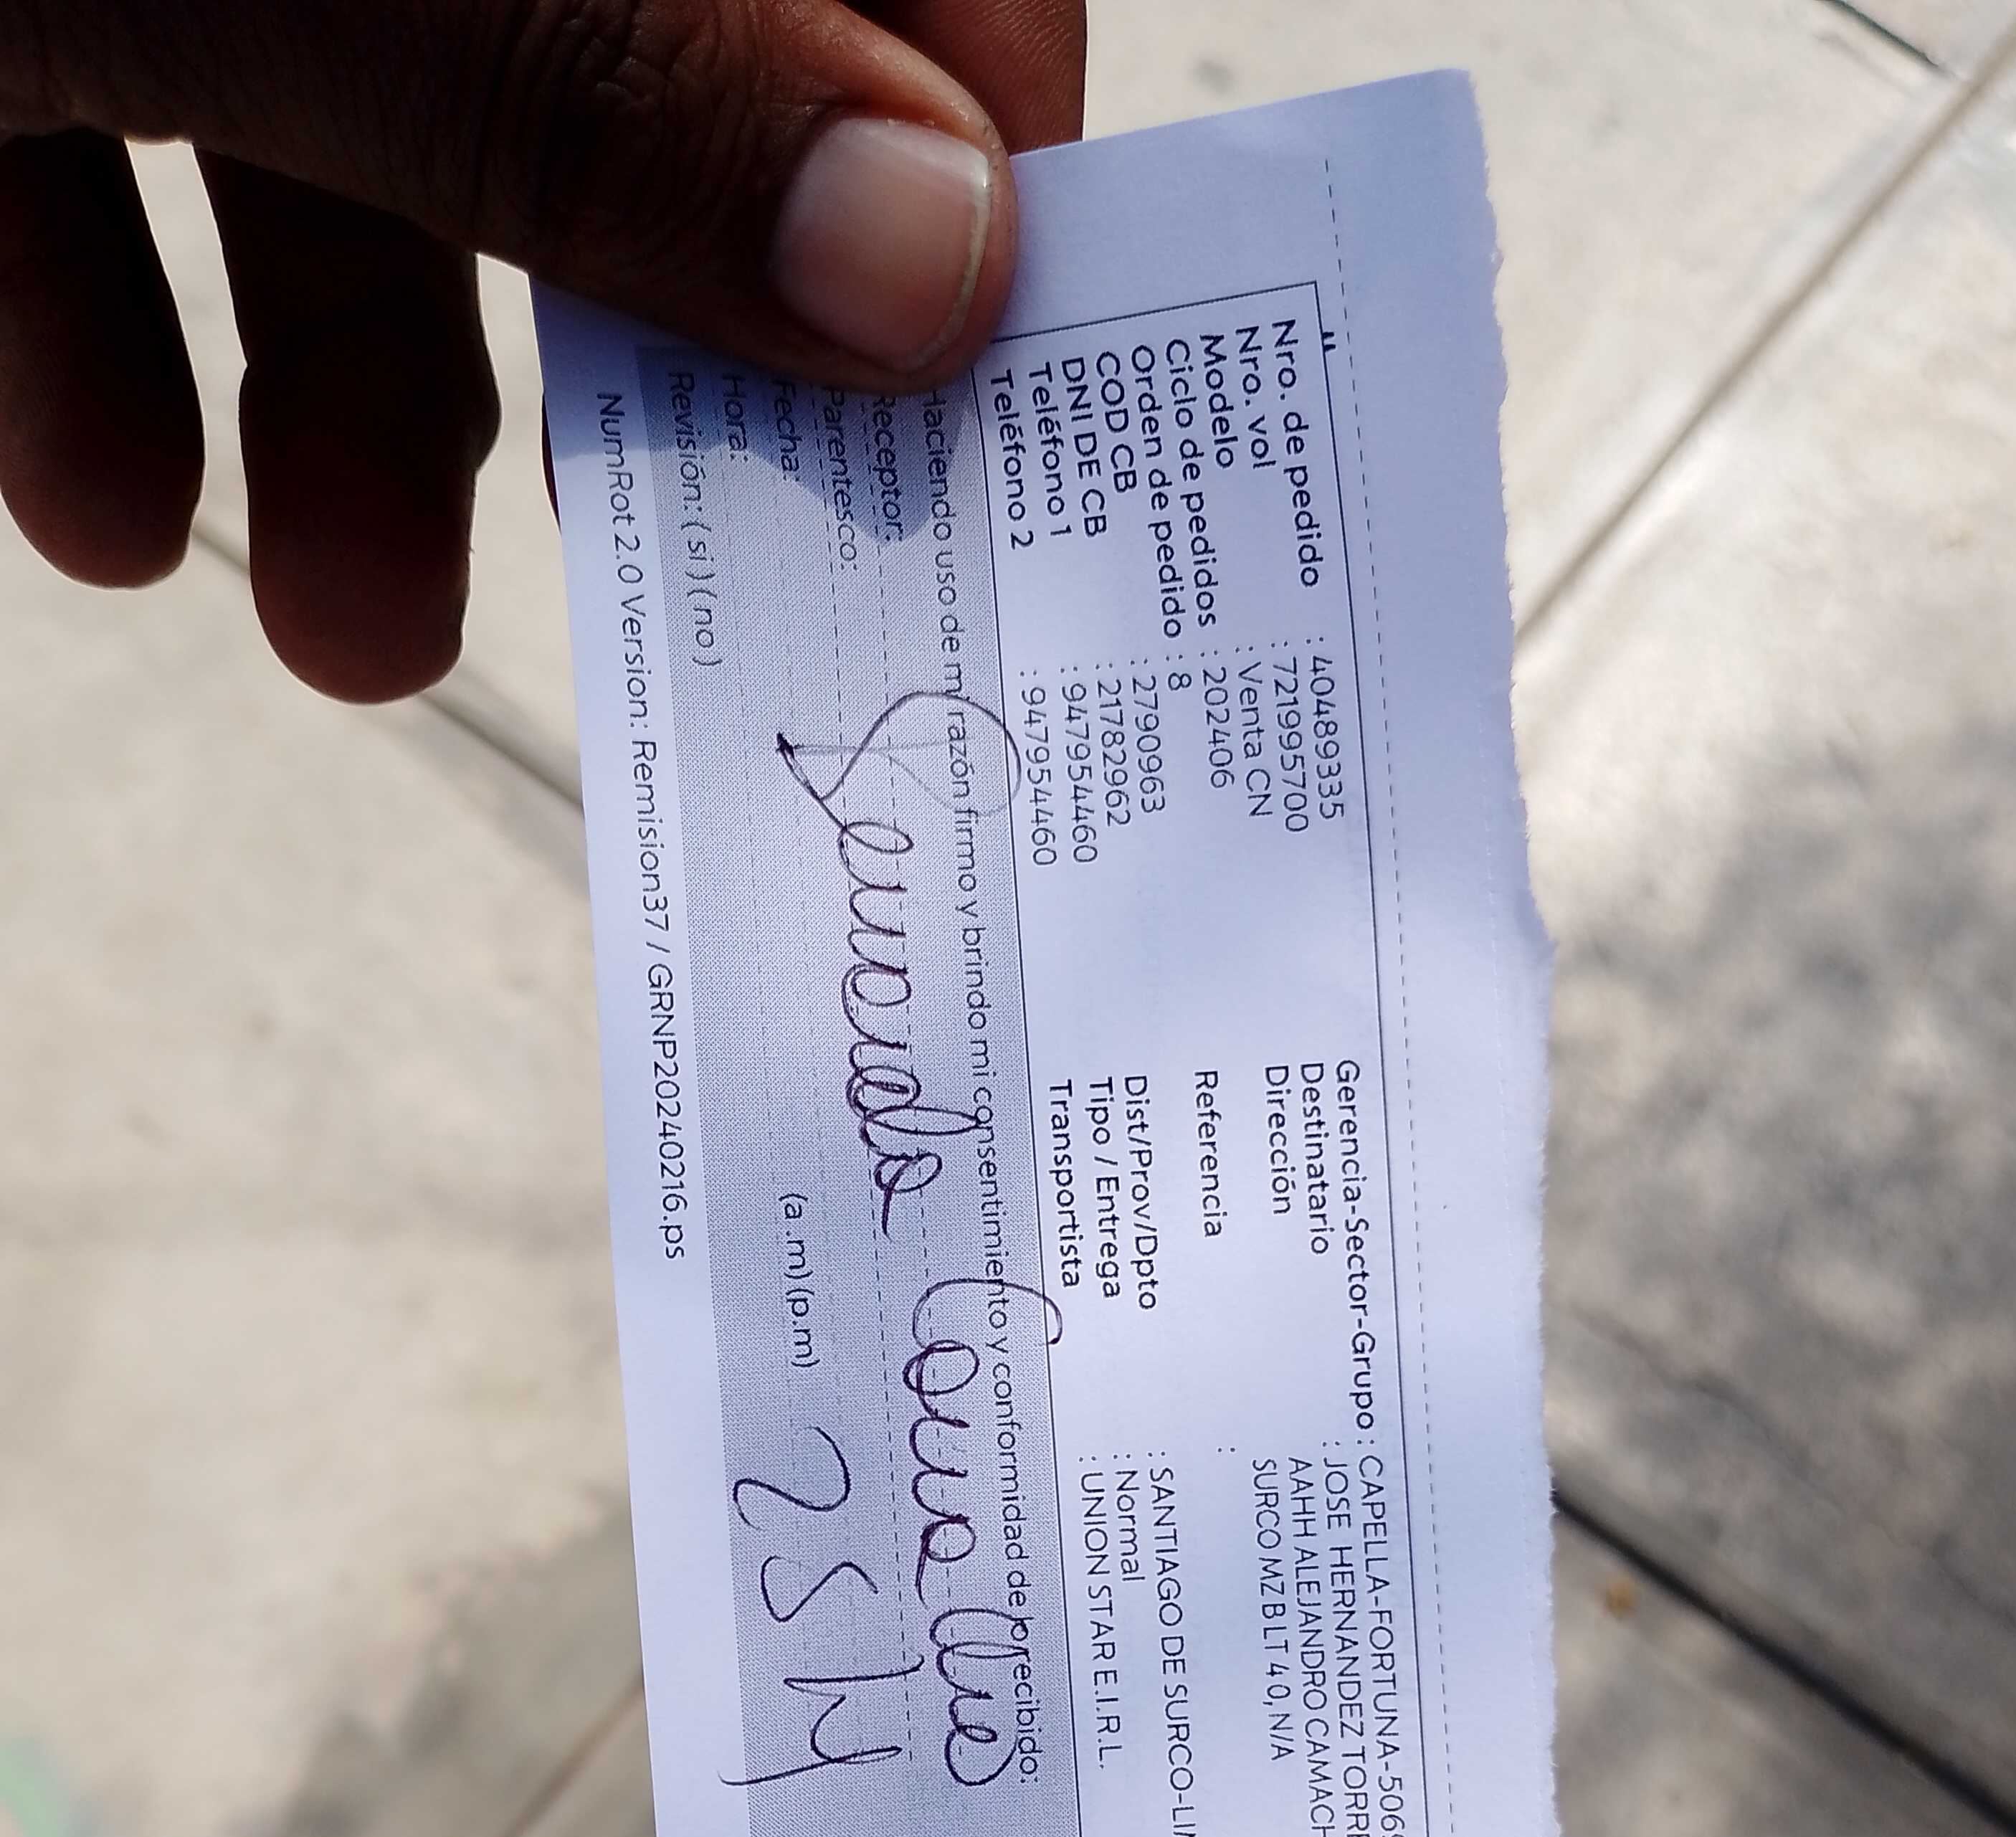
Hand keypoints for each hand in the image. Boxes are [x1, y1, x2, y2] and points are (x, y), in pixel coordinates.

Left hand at [0, 0, 1084, 699]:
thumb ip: (586, 76)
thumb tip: (932, 256)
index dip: (946, 126)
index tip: (961, 389)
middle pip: (614, 64)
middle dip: (634, 344)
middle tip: (693, 553)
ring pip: (343, 141)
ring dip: (364, 424)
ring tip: (350, 632)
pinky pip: (93, 150)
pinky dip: (115, 349)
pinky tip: (104, 505)